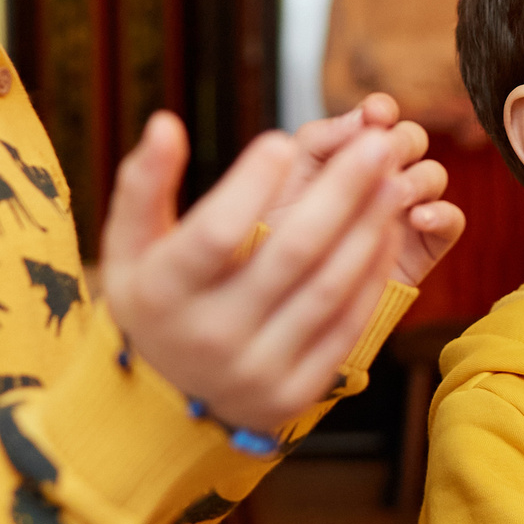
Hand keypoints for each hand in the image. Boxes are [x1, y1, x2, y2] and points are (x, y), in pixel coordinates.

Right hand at [101, 112, 406, 436]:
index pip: (216, 234)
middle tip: (378, 143)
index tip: (284, 139)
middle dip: (343, 191)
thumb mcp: (129, 248)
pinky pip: (346, 325)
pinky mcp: (296, 393)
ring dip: (369, 228)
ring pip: (329, 288)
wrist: (167, 401)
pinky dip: (372, 275)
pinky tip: (387, 231)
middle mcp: (210, 337)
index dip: (251, 184)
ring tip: (393, 178)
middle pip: (291, 253)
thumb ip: (143, 185)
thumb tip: (165, 123)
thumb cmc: (156, 300)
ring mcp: (256, 370)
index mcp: (163, 295)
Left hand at [285, 95, 465, 287]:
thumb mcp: (284, 183)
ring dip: (419, 176)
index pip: (377, 119)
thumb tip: (361, 117)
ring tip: (399, 192)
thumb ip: (317, 142)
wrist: (285, 303)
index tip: (375, 114)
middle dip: (402, 140)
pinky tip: (418, 218)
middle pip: (411, 139)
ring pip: (433, 175)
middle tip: (387, 154)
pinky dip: (442, 213)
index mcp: (348, 153)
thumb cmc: (278, 239)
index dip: (382, 110)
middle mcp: (381, 176)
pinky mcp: (424, 247)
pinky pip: (452, 221)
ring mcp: (406, 210)